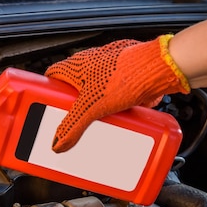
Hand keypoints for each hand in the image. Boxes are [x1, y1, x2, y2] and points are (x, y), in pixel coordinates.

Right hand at [45, 35, 189, 151]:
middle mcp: (92, 62)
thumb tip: (58, 143)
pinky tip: (118, 116)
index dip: (47, 89)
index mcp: (77, 65)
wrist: (162, 68)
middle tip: (71, 119)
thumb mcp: (92, 107)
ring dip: (94, 104)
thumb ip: (73, 127)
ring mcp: (111, 68)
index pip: (52, 74)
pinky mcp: (128, 75)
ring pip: (95, 89)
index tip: (45, 103)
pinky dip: (114, 104)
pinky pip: (115, 92)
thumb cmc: (128, 74)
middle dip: (73, 103)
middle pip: (74, 85)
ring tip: (96, 121)